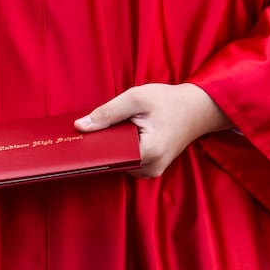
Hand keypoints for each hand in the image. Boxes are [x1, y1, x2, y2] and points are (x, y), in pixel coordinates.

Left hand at [75, 82, 229, 177]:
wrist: (198, 108)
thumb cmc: (168, 101)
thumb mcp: (136, 98)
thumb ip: (107, 113)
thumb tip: (80, 126)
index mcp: (149, 152)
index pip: (109, 158)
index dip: (90, 149)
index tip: (71, 142)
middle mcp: (150, 168)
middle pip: (112, 162)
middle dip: (96, 147)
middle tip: (76, 133)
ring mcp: (152, 171)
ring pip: (118, 163)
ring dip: (106, 149)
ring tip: (93, 132)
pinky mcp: (150, 167)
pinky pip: (126, 161)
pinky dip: (116, 149)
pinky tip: (108, 136)